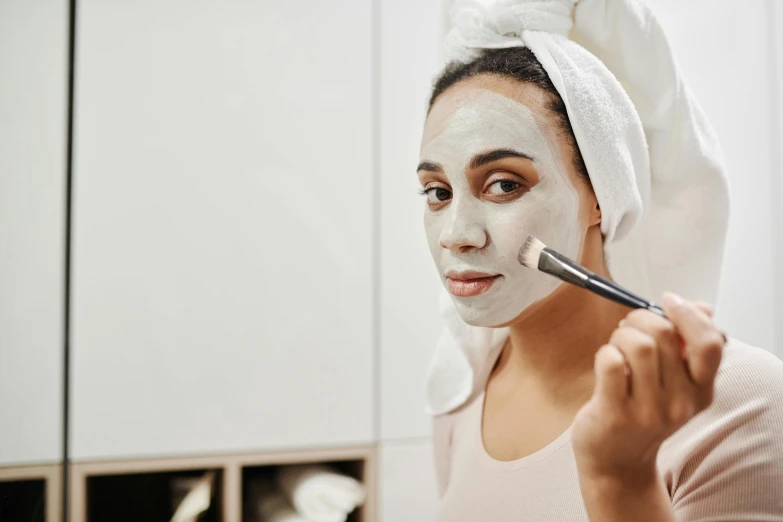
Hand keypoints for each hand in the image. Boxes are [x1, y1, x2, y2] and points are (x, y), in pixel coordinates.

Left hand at [571, 292, 724, 487]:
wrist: (616, 463)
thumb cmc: (642, 413)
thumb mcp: (674, 385)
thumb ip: (688, 345)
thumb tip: (702, 307)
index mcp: (700, 391)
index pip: (710, 344)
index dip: (688, 314)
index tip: (667, 301)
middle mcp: (680, 402)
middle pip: (664, 334)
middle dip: (640, 319)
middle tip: (628, 328)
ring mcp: (648, 410)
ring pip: (638, 344)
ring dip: (621, 335)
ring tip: (616, 346)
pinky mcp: (616, 413)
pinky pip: (611, 361)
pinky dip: (604, 352)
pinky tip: (605, 364)